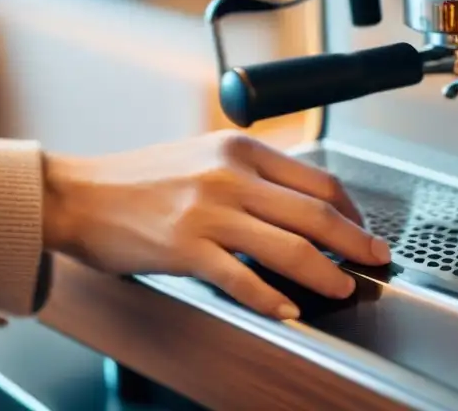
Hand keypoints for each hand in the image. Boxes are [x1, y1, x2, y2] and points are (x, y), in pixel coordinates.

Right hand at [42, 131, 390, 319]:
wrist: (79, 195)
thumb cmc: (140, 180)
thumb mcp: (205, 157)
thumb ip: (251, 174)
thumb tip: (299, 203)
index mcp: (241, 150)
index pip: (317, 180)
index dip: (352, 210)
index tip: (364, 229)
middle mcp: (231, 175)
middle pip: (316, 212)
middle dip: (356, 241)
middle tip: (377, 259)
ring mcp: (209, 211)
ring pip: (288, 245)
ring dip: (325, 272)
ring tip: (343, 288)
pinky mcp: (185, 246)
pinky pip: (240, 277)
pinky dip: (270, 296)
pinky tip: (288, 309)